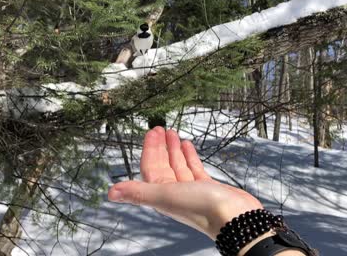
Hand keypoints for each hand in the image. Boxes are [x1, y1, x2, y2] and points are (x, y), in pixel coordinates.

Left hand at [108, 127, 262, 239]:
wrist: (236, 219)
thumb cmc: (201, 208)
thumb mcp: (165, 196)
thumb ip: (138, 192)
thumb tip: (111, 193)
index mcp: (161, 194)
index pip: (150, 168)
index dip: (149, 149)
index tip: (151, 132)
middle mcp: (174, 192)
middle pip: (163, 165)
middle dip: (160, 147)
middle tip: (160, 128)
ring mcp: (191, 190)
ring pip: (178, 165)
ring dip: (173, 149)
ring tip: (173, 132)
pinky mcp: (207, 187)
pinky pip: (193, 168)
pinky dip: (189, 156)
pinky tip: (187, 145)